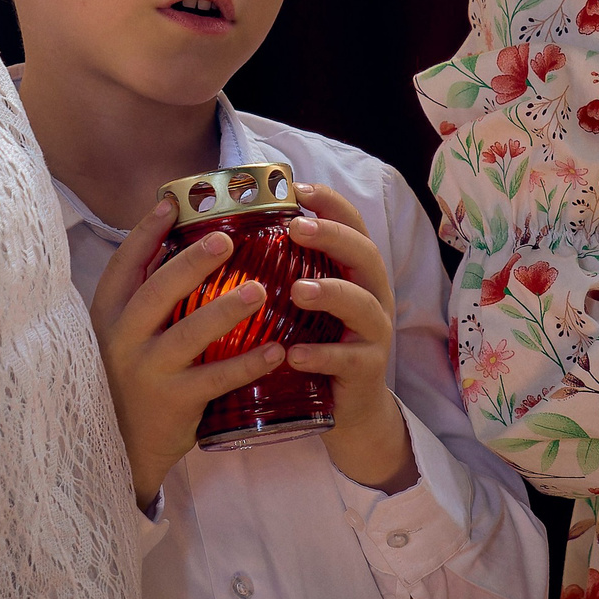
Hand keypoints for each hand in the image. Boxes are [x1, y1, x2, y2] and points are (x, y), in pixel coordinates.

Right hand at [89, 200, 289, 509]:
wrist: (121, 446)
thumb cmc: (130, 378)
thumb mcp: (124, 333)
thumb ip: (146, 296)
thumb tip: (180, 241)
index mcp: (108, 314)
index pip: (124, 265)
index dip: (146, 231)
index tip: (172, 203)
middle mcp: (121, 339)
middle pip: (156, 292)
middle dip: (191, 262)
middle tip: (227, 238)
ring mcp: (147, 371)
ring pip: (188, 333)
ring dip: (226, 309)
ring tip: (260, 290)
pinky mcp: (173, 402)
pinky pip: (216, 379)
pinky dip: (248, 364)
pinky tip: (277, 351)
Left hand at [276, 184, 416, 493]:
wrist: (347, 411)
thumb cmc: (314, 343)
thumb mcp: (302, 303)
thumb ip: (281, 269)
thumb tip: (224, 230)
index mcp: (354, 272)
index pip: (352, 224)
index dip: (329, 202)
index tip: (296, 187)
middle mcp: (372, 295)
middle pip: (365, 254)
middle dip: (332, 236)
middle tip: (296, 228)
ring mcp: (374, 333)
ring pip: (363, 305)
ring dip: (331, 293)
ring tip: (297, 290)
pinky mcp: (367, 371)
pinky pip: (349, 360)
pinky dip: (323, 355)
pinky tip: (295, 355)